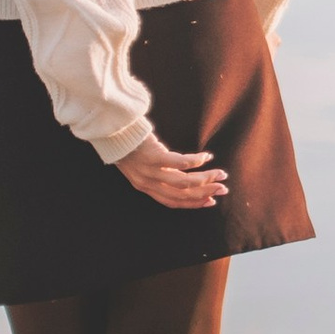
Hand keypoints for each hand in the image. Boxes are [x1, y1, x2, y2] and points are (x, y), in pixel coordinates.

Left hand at [114, 131, 228, 209]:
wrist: (112, 130)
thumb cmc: (129, 145)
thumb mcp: (142, 166)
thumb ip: (160, 173)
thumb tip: (183, 177)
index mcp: (146, 187)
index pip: (173, 202)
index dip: (193, 203)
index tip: (211, 201)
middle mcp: (148, 183)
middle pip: (182, 195)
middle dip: (205, 193)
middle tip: (223, 189)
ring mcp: (151, 171)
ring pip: (184, 182)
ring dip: (206, 179)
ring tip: (220, 173)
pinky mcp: (154, 157)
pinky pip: (180, 162)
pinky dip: (196, 161)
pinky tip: (206, 156)